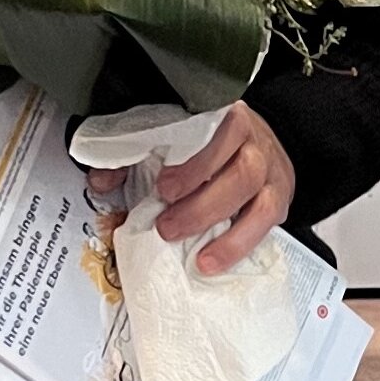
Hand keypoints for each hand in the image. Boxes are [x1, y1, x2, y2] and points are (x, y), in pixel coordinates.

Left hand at [81, 102, 295, 274]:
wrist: (267, 143)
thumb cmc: (216, 144)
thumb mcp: (180, 139)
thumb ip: (139, 156)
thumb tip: (101, 180)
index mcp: (228, 121)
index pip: (215, 135)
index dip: (192, 164)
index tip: (163, 186)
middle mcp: (254, 144)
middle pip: (240, 170)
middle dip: (202, 202)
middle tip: (168, 226)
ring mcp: (270, 172)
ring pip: (255, 195)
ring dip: (220, 226)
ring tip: (193, 252)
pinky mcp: (279, 199)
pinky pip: (265, 221)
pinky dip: (239, 244)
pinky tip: (213, 259)